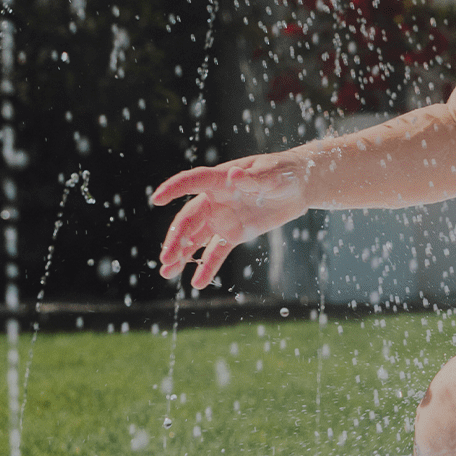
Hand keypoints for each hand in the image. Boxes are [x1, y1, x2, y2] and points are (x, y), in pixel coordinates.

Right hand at [151, 154, 309, 290]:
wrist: (298, 187)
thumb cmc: (284, 172)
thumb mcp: (273, 173)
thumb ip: (254, 178)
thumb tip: (234, 174)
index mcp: (221, 180)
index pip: (193, 182)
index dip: (174, 189)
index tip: (156, 199)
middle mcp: (215, 200)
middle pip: (189, 219)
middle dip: (176, 238)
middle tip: (166, 258)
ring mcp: (222, 219)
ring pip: (196, 238)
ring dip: (182, 254)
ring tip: (167, 272)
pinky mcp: (234, 234)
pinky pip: (216, 253)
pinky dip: (206, 267)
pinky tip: (196, 283)